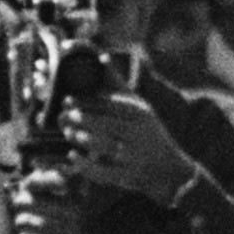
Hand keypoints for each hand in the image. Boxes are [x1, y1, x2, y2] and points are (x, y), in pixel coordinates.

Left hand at [69, 89, 195, 206]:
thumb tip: (100, 57)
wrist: (170, 169)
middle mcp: (138, 133)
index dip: (87, 102)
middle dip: (83, 120)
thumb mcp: (139, 107)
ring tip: (68, 133)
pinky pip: (105, 171)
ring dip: (86, 139)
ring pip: (107, 146)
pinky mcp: (128, 177)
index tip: (67, 100)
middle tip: (63, 116)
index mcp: (140, 114)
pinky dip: (87, 165)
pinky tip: (73, 156)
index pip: (111, 105)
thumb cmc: (148, 132)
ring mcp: (134, 156)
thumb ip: (117, 85)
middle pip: (108, 124)